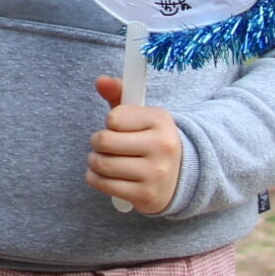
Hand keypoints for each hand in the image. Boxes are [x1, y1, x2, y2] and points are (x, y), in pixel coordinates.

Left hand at [88, 74, 182, 214]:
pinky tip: (104, 175)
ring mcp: (155, 173)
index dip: (110, 123)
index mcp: (161, 121)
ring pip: (101, 163)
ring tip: (103, 159)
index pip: (113, 118)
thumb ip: (119, 93)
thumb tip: (100, 80)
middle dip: (97, 142)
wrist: (180, 177)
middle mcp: (161, 146)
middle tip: (104, 145)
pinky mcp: (145, 195)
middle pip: (104, 141)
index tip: (120, 129)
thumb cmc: (151, 140)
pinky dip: (95, 178)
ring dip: (94, 161)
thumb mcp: (141, 115)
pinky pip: (102, 183)